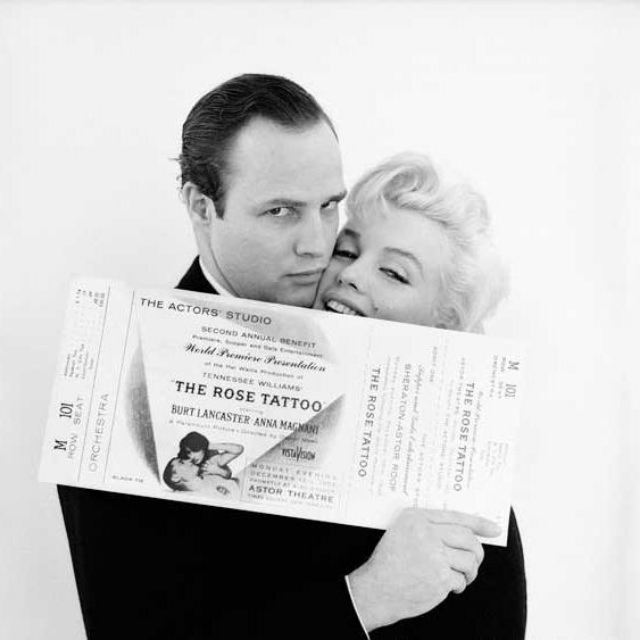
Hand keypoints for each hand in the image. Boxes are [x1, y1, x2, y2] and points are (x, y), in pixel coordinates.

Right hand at [348, 508, 500, 630]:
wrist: (376, 589)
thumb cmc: (390, 561)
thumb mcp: (402, 532)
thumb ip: (428, 526)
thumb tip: (467, 531)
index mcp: (416, 517)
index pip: (455, 516)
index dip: (479, 523)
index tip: (494, 528)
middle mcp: (425, 532)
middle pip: (468, 539)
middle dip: (476, 552)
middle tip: (473, 560)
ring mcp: (433, 555)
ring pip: (469, 560)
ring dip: (468, 571)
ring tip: (458, 576)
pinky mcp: (439, 577)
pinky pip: (461, 579)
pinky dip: (458, 585)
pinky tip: (447, 586)